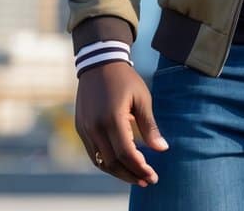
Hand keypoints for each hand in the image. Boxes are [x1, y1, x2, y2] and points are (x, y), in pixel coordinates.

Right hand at [74, 62, 168, 186]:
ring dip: (118, 172)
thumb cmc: (125, 80)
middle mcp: (95, 126)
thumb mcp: (142, 99)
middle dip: (130, 175)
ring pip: (100, 161)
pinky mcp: (80, 127)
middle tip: (147, 181)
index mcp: (112, 118)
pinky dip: (107, 162)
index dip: (140, 168)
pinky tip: (121, 164)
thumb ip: (150, 126)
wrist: (99, 63)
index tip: (153, 176)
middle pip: (112, 162)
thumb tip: (162, 149)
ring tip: (135, 177)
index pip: (126, 153)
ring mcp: (85, 128)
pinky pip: (93, 152)